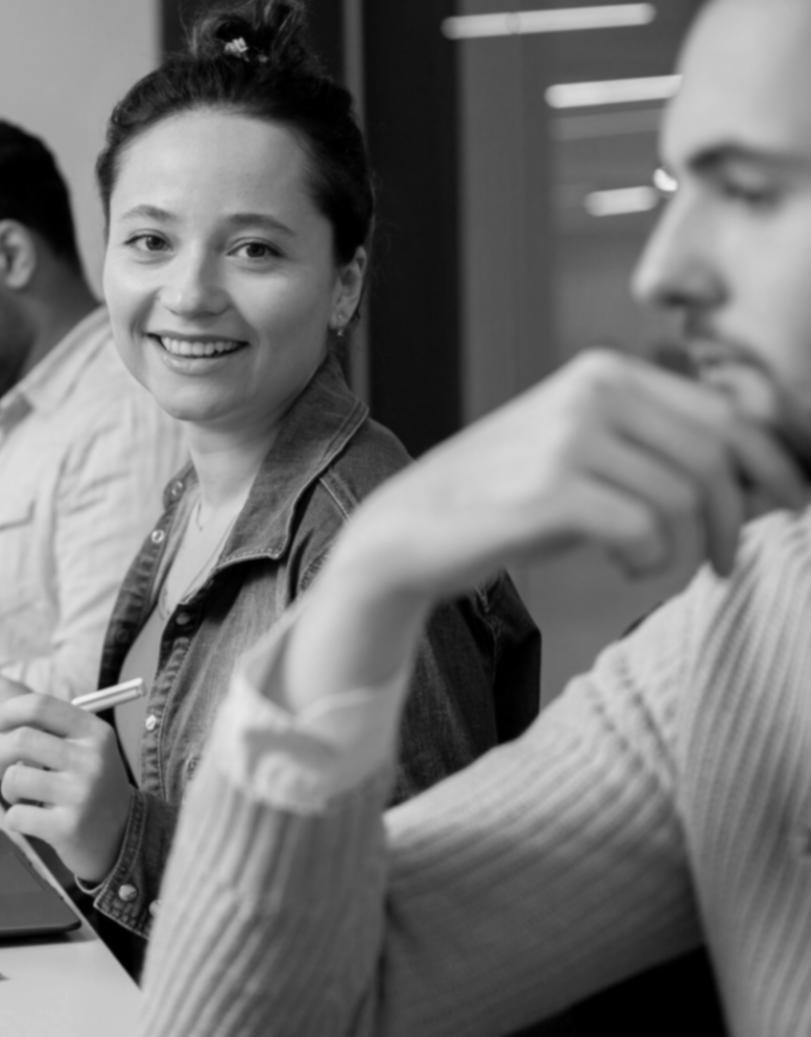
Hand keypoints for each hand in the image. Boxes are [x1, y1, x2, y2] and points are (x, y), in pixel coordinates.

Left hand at [0, 682, 133, 882]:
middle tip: (3, 766)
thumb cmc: (90, 787)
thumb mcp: (86, 750)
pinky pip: (16, 815)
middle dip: (0, 753)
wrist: (123, 838)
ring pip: (14, 778)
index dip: (7, 710)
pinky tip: (33, 820)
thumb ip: (50, 731)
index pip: (41, 706)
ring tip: (24, 797)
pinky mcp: (67, 828)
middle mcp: (91, 760)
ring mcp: (80, 795)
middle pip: (21, 739)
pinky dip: (15, 818)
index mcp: (95, 733)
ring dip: (8, 789)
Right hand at [282, 350, 810, 711]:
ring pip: (683, 496)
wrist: (411, 529)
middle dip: (735, 516)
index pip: (724, 413)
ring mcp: (567, 438)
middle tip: (725, 562)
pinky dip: (648, 562)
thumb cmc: (507, 499)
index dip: (773, 466)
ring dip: (685, 547)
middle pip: (714, 454)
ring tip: (654, 566)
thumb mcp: (584, 453)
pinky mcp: (548, 491)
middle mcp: (589, 393)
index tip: (790, 507)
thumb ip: (656, 447)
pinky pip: (643, 531)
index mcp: (604, 372)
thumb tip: (764, 480)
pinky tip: (626, 568)